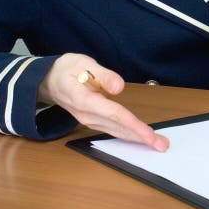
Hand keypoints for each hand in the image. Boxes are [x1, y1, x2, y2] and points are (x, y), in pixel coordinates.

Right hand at [38, 53, 168, 151]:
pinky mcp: (92, 120)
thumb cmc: (66, 69)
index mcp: (84, 100)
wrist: (47, 80)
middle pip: (118, 128)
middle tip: (162, 145)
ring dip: (137, 139)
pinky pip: (113, 130)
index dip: (133, 125)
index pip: (114, 114)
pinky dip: (127, 135)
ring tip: (156, 144)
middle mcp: (87, 115)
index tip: (149, 134)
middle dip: (141, 137)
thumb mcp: (82, 63)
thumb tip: (119, 87)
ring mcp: (89, 120)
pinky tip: (139, 138)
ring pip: (116, 132)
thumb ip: (102, 75)